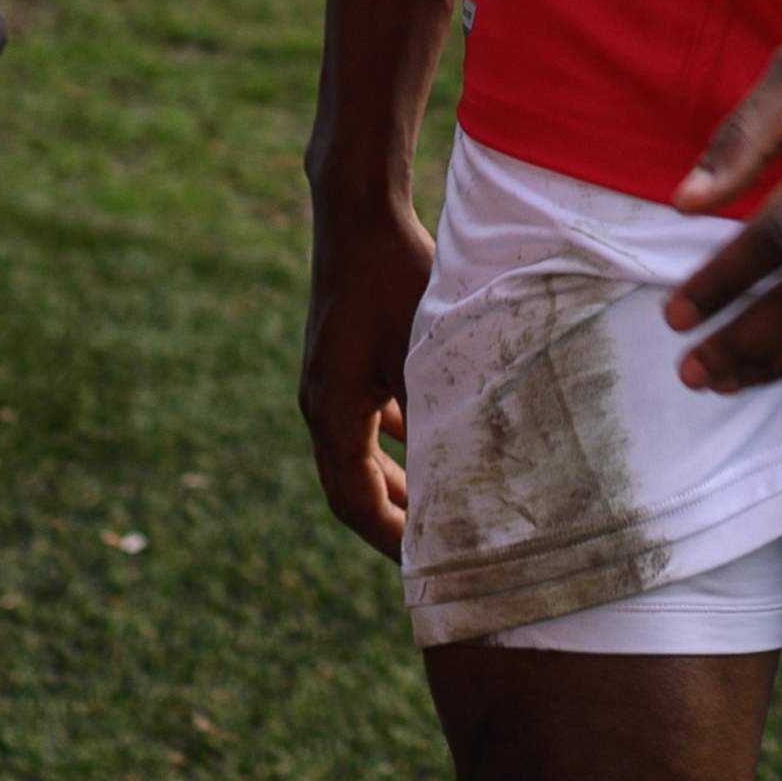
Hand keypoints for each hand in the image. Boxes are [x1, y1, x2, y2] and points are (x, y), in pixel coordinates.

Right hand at [298, 190, 435, 559]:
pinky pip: (362, 415)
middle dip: (391, 518)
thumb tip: (461, 476)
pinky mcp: (339, 353)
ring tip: (432, 505)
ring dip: (391, 480)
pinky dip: (390, 439)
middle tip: (433, 548)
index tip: (424, 565)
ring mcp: (327, 377)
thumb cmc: (394, 281)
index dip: (390, 539)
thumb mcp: (423, 354)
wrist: (357, 215)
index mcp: (333, 413)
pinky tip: (423, 434)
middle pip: (350, 484)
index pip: (355, 501)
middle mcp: (321, 402)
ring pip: (356, 450)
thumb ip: (436, 417)